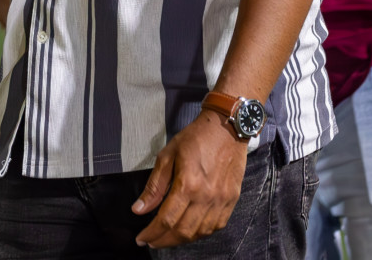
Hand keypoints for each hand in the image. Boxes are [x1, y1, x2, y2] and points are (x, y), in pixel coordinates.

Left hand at [132, 111, 248, 247]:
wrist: (227, 129)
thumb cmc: (195, 139)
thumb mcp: (167, 156)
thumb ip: (154, 186)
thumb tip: (139, 209)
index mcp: (188, 185)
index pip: (166, 219)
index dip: (152, 233)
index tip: (142, 238)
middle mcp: (206, 197)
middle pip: (183, 231)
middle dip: (164, 241)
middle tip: (151, 241)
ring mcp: (222, 201)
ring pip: (200, 233)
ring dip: (182, 240)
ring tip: (167, 238)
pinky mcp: (232, 201)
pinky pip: (216, 226)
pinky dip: (201, 233)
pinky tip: (189, 231)